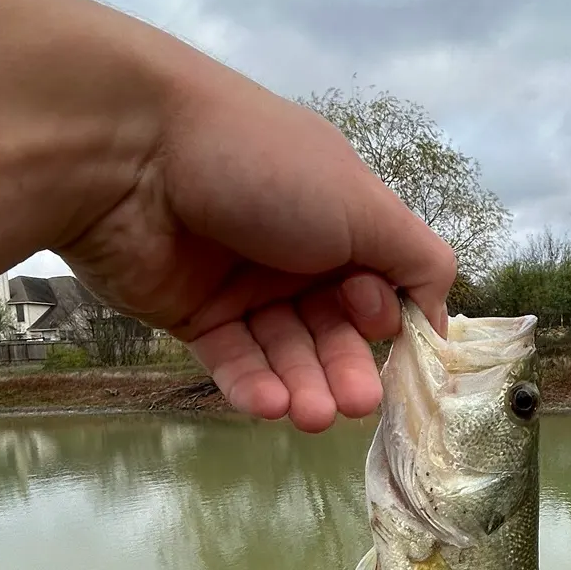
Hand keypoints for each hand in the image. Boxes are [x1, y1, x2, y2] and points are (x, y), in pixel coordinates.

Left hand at [58, 52, 456, 432]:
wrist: (131, 154)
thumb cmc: (263, 166)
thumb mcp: (363, 203)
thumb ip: (416, 260)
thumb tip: (440, 315)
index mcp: (340, 214)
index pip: (380, 283)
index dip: (386, 315)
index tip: (381, 329)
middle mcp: (296, 248)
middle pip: (334, 327)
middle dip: (348, 367)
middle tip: (358, 406)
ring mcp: (242, 282)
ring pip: (286, 351)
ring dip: (306, 386)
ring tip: (315, 416)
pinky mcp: (190, 312)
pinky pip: (233, 359)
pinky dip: (254, 385)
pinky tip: (270, 405)